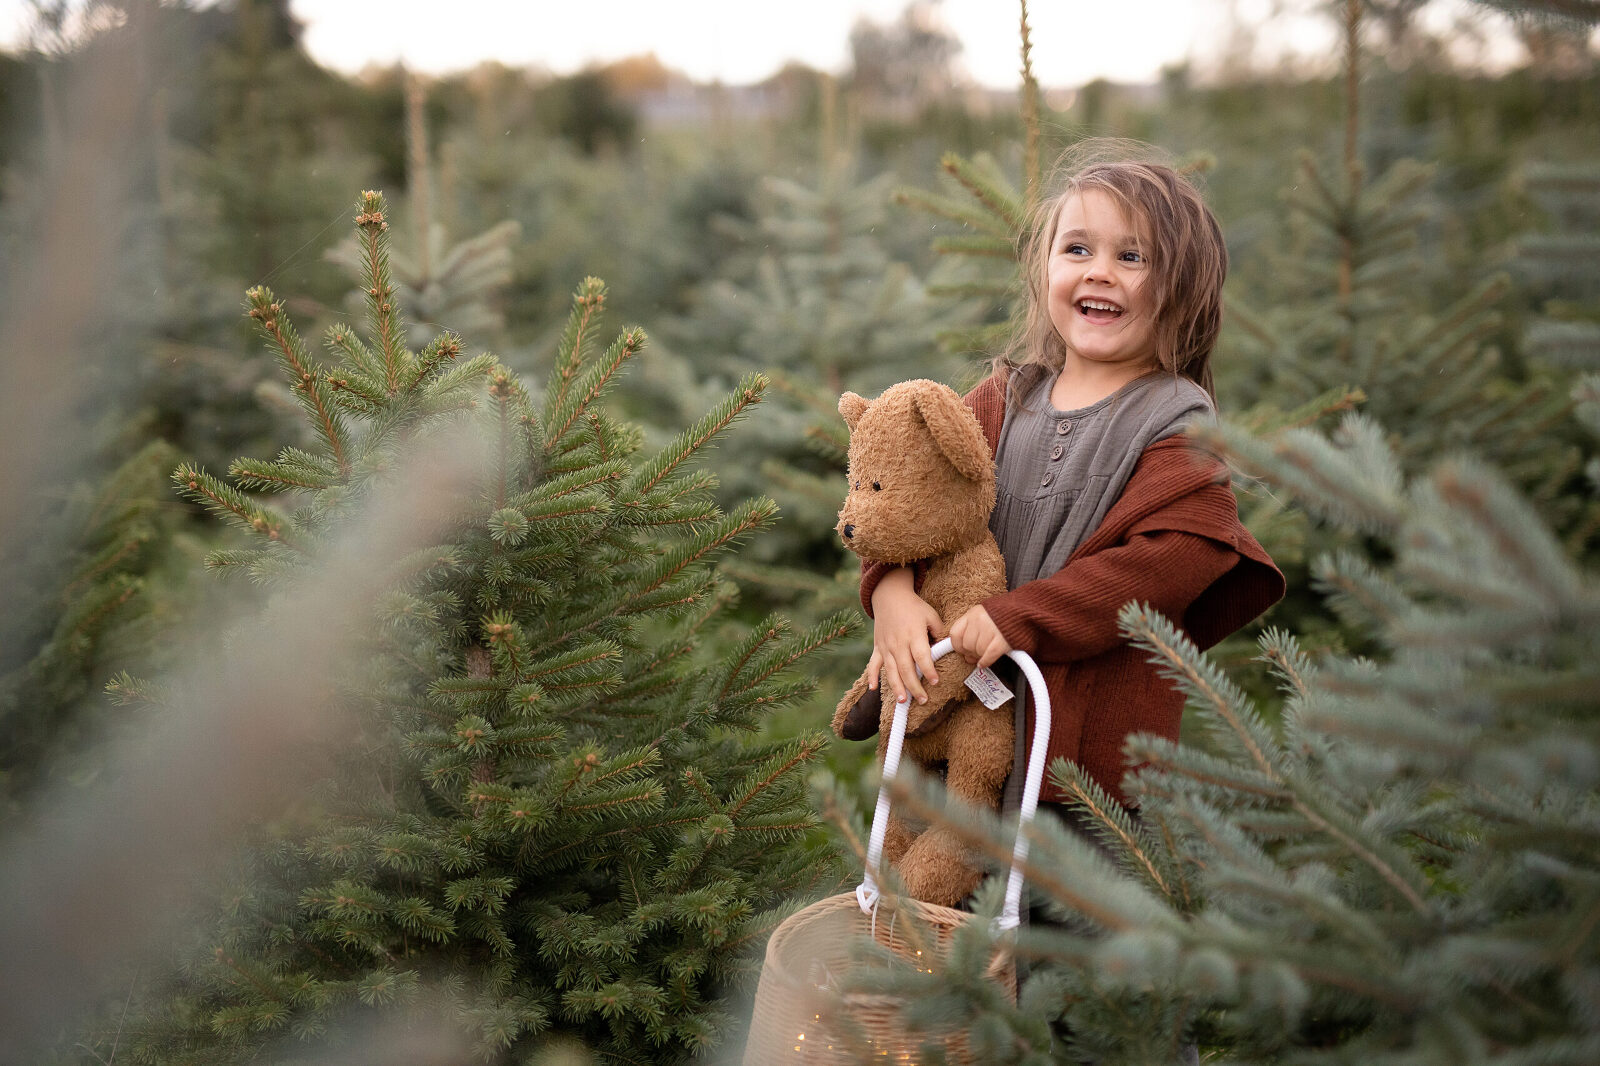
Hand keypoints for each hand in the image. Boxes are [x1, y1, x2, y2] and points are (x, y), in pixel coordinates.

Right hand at [868, 567, 944, 705]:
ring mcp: (886, 646)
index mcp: (914, 635)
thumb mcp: (931, 615)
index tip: (936, 682)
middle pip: (906, 669)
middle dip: (915, 686)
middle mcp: (899, 643)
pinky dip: (872, 676)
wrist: (890, 596)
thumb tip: (944, 649)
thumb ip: (939, 632)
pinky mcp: (878, 647)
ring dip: (897, 687)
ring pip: (891, 671)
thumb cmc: (914, 607)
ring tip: (903, 701)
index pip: (922, 657)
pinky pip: (873, 664)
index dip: (928, 670)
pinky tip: (873, 688)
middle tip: (923, 700)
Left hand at [948, 605, 1010, 667]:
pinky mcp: (1002, 641)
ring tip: (985, 654)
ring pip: (978, 651)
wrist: (1027, 611)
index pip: (955, 633)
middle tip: (975, 655)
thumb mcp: (984, 614)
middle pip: (967, 645)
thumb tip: (964, 653)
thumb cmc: (1005, 614)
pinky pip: (988, 656)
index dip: (957, 645)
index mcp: (973, 613)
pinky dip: (985, 661)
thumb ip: (972, 628)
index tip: (962, 650)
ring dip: (980, 656)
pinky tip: (984, 663)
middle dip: (970, 652)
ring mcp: (991, 630)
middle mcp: (979, 620)